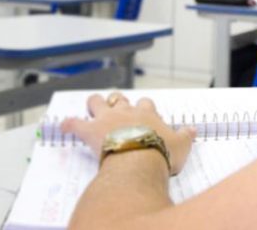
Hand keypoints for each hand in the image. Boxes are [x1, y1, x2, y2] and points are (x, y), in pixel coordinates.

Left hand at [61, 92, 195, 175]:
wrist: (141, 159)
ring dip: (93, 105)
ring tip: (91, 109)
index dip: (144, 108)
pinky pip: (74, 124)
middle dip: (116, 102)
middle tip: (116, 111)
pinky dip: (68, 125)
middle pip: (119, 98)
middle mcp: (126, 112)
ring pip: (96, 102)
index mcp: (147, 115)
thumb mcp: (181, 145)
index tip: (144, 115)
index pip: (146, 104)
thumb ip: (186, 136)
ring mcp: (107, 119)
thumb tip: (193, 130)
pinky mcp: (90, 131)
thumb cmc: (162, 153)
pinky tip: (63, 127)